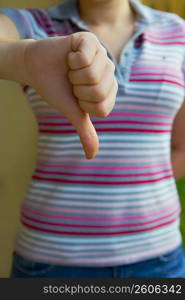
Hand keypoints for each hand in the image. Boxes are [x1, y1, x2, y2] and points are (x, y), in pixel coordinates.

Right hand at [24, 32, 117, 158]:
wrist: (37, 68)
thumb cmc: (57, 89)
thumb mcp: (72, 112)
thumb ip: (85, 131)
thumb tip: (91, 156)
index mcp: (109, 91)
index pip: (102, 108)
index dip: (83, 104)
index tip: (76, 96)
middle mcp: (110, 73)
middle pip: (98, 91)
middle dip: (77, 89)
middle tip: (72, 81)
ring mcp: (102, 55)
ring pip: (92, 75)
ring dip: (74, 75)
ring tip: (71, 69)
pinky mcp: (90, 40)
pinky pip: (85, 57)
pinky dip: (71, 60)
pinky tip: (70, 56)